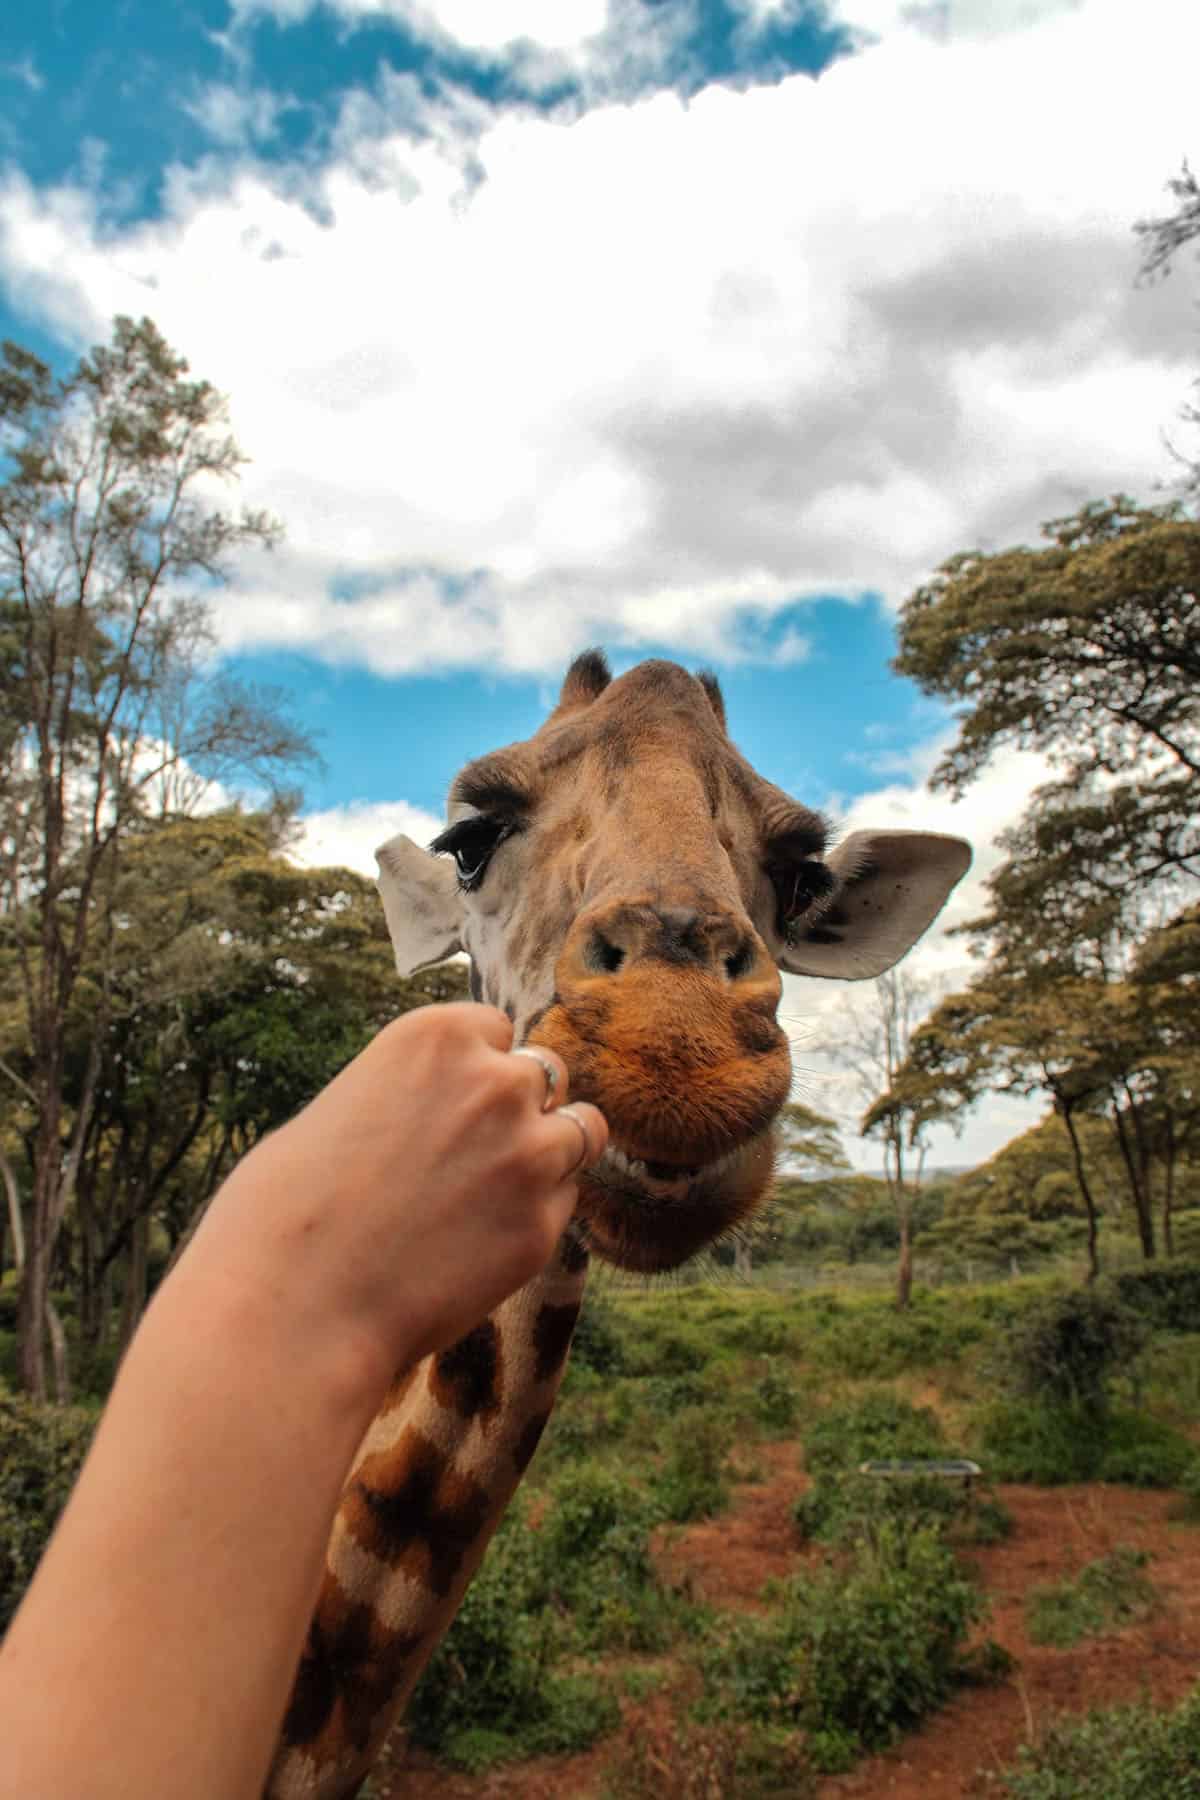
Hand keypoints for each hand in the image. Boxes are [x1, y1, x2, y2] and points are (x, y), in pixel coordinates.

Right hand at [186, 1004, 607, 1390]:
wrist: (295, 1302)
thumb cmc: (289, 1208)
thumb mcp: (343, 1108)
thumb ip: (410, 1092)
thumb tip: (435, 1106)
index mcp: (437, 1037)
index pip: (497, 1029)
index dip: (477, 1066)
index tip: (452, 1102)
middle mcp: (496, 1083)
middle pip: (545, 1074)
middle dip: (519, 1106)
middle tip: (474, 1153)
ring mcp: (530, 1154)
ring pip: (581, 1130)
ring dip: (549, 1152)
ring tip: (494, 1191)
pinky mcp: (543, 1226)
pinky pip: (565, 1201)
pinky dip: (538, 1213)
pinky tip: (481, 1240)